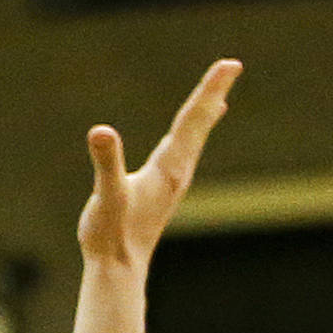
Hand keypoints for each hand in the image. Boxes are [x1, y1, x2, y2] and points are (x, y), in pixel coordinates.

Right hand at [79, 59, 241, 270]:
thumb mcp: (107, 194)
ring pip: (193, 140)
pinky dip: (189, 138)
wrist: (119, 268)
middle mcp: (177, 171)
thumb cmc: (111, 233)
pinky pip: (182, 154)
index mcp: (168, 167)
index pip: (192, 120)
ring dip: (204, 116)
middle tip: (231, 67)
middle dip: (213, 94)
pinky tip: (186, 140)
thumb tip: (100, 132)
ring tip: (218, 100)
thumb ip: (106, 162)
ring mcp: (171, 182)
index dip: (209, 89)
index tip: (230, 64)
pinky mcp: (162, 190)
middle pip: (199, 124)